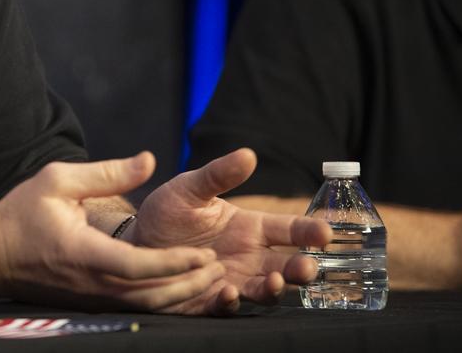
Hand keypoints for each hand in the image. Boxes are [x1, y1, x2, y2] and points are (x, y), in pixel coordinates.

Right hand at [0, 152, 224, 311]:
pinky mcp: (91, 305)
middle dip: (189, 284)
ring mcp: (91, 300)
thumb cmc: (22, 214)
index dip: (175, 263)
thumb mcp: (58, 180)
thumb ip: (107, 173)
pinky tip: (181, 289)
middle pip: (151, 296)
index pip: (138, 266)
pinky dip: (163, 302)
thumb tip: (150, 160)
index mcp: (83, 254)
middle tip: (218, 268)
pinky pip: (134, 308)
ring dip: (180, 296)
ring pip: (146, 307)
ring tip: (208, 280)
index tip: (203, 253)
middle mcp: (91, 284)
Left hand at [129, 148, 332, 313]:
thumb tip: (248, 154)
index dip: (309, 231)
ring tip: (274, 281)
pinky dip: (230, 301)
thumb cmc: (167, 212)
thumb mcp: (189, 189)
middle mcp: (249, 257)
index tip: (326, 232)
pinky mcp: (208, 300)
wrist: (135, 241)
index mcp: (250, 228)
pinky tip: (228, 292)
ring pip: (265, 290)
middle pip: (286, 265)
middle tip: (307, 267)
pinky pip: (225, 306)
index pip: (289, 230)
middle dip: (302, 269)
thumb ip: (217, 175)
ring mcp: (232, 280)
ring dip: (274, 288)